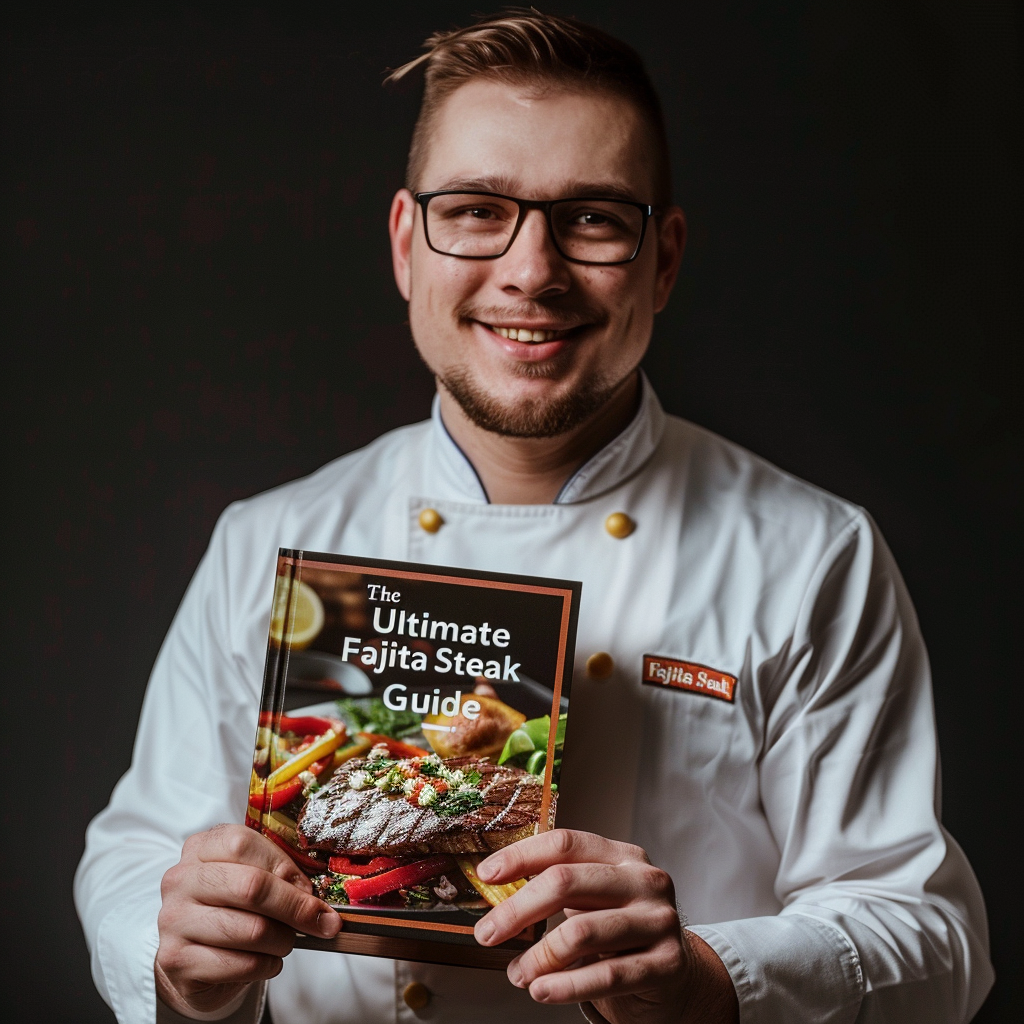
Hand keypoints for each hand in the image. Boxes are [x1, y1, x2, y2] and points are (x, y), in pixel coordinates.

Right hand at [155, 824, 339, 1018]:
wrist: (191, 957)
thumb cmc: (229, 909)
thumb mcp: (251, 879)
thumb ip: (279, 877)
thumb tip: (314, 901)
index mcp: (200, 848)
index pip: (244, 844)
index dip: (285, 867)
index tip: (310, 889)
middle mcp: (181, 880)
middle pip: (252, 886)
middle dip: (296, 907)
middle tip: (321, 921)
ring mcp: (174, 921)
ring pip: (252, 930)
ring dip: (282, 940)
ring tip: (285, 942)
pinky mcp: (177, 961)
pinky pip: (241, 965)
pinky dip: (267, 966)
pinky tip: (266, 961)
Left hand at [472, 830, 737, 1023]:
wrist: (678, 976)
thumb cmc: (623, 934)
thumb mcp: (595, 900)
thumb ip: (559, 891)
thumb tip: (496, 902)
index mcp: (621, 855)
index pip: (564, 843)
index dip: (521, 856)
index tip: (486, 875)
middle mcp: (643, 880)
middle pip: (565, 882)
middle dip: (517, 910)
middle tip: (487, 933)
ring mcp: (658, 919)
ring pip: (580, 932)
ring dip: (537, 956)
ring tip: (519, 973)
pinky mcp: (667, 962)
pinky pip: (606, 975)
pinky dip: (565, 986)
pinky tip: (542, 990)